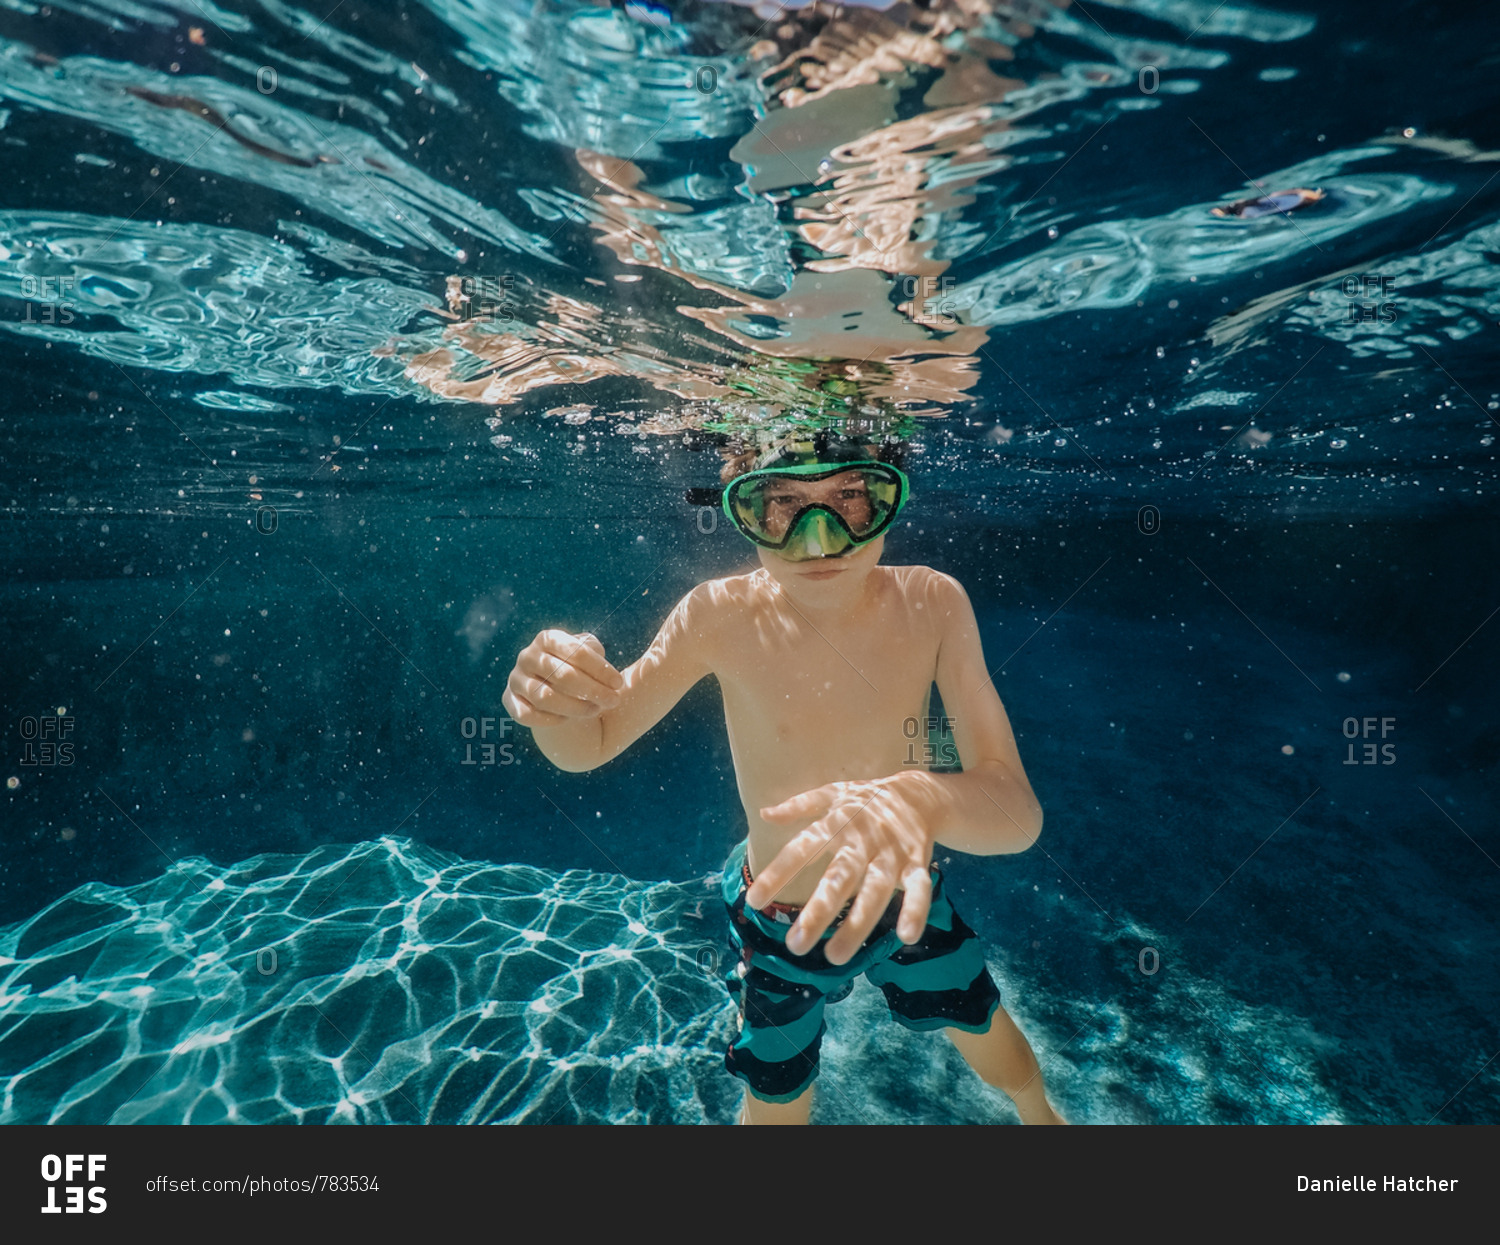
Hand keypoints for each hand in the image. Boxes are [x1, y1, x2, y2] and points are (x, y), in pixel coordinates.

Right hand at [502, 629, 622, 726]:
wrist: (552, 686)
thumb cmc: (576, 666)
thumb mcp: (588, 653)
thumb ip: (594, 650)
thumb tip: (598, 654)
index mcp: (547, 638)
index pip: (577, 652)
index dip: (601, 669)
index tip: (619, 683)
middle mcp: (527, 656)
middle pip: (564, 675)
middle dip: (593, 690)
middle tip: (614, 700)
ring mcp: (516, 678)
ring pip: (546, 697)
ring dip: (575, 707)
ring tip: (595, 710)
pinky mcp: (510, 700)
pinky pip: (527, 715)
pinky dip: (550, 720)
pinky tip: (569, 720)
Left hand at [746, 774, 944, 964]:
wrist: (920, 792)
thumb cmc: (866, 799)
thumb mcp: (832, 793)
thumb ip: (799, 806)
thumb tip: (765, 813)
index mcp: (836, 824)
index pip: (801, 850)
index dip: (777, 874)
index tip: (754, 902)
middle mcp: (862, 841)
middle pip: (837, 879)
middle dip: (817, 912)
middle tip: (795, 945)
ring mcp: (891, 854)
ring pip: (874, 891)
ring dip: (857, 924)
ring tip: (835, 957)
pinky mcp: (918, 863)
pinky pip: (919, 889)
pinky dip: (915, 910)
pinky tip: (905, 937)